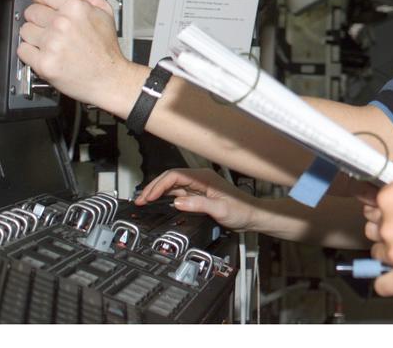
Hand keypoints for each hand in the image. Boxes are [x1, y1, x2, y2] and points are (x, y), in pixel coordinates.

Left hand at [17, 0, 132, 108]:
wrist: (109, 77)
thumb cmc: (105, 47)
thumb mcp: (103, 9)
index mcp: (76, 7)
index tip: (47, 6)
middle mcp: (62, 24)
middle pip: (30, 11)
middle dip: (40, 19)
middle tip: (54, 29)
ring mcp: (51, 43)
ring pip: (24, 31)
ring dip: (34, 37)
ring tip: (52, 43)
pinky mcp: (43, 62)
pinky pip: (22, 50)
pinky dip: (31, 54)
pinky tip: (47, 54)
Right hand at [136, 169, 259, 231]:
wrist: (251, 216)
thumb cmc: (241, 210)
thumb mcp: (219, 209)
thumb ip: (198, 205)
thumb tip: (177, 202)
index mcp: (204, 178)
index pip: (175, 176)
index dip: (159, 185)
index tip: (148, 196)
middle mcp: (200, 179)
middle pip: (171, 179)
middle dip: (154, 188)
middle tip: (140, 199)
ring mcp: (199, 187)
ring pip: (173, 186)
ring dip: (158, 192)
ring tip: (145, 201)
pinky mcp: (199, 195)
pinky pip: (178, 193)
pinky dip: (166, 197)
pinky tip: (159, 203)